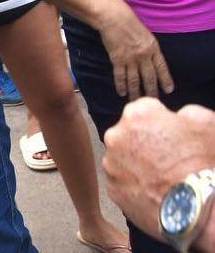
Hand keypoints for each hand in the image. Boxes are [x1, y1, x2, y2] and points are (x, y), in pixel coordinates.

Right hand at [95, 0, 174, 99]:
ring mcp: (130, 59)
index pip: (162, 68)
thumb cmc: (130, 24)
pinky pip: (120, 76)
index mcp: (153, 48)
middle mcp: (143, 56)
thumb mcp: (147, 36)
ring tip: (137, 100)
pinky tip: (122, 92)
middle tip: (153, 100)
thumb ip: (151, 49)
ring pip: (135, 80)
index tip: (168, 90)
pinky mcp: (117, 60)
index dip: (166, 80)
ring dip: (136, 92)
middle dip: (152, 90)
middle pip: (149, 77)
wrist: (114, 19)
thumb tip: (152, 62)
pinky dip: (121, 85)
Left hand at [103, 99, 214, 239]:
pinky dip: (134, 184)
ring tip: (161, 177)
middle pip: (129, 134)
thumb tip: (179, 116)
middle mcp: (116, 135)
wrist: (196, 207)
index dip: (161, 122)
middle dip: (144, 142)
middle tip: (167, 158)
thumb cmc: (203, 163)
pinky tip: (154, 191)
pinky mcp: (111, 188)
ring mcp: (111, 163)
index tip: (172, 134)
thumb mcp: (206, 123)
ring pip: (122, 158)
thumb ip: (186, 113)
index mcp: (137, 114)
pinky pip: (122, 181)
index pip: (145, 110)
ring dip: (136, 164)